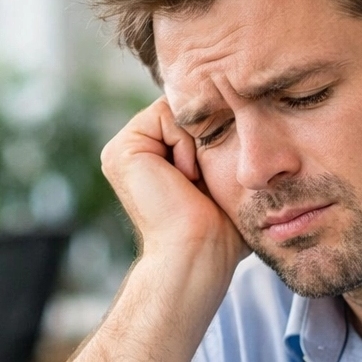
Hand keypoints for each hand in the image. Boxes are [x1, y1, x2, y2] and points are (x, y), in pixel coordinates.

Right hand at [102, 98, 246, 267]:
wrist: (199, 250)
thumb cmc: (218, 228)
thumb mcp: (220, 177)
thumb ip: (216, 145)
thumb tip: (240, 110)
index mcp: (148, 161)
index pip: (188, 120)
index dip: (210, 137)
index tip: (210, 178)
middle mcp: (131, 155)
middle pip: (181, 113)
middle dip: (201, 139)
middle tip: (200, 181)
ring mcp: (121, 151)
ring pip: (174, 112)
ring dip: (194, 145)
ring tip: (190, 181)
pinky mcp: (121, 149)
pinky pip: (166, 115)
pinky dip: (185, 144)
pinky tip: (183, 177)